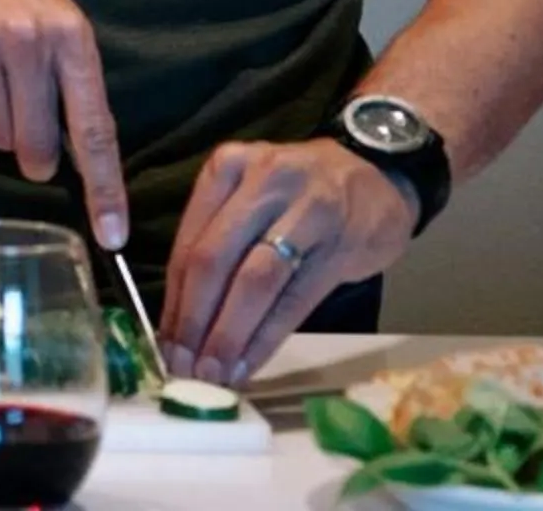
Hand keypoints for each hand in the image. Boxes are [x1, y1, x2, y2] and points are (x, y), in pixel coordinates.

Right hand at [0, 0, 129, 246]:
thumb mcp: (58, 21)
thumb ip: (70, 82)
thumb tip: (74, 159)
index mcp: (70, 36)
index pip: (93, 127)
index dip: (104, 187)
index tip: (112, 234)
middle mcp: (25, 43)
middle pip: (35, 141)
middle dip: (33, 153)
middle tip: (29, 144)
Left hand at [160, 139, 412, 387]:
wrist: (380, 177)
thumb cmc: (300, 195)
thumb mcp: (250, 196)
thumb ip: (216, 239)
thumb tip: (182, 315)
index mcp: (226, 168)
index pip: (188, 243)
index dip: (172, 300)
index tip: (162, 344)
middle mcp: (261, 183)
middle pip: (214, 261)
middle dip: (194, 321)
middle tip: (183, 366)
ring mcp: (305, 212)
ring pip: (254, 282)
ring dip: (229, 334)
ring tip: (214, 373)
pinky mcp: (340, 246)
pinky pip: (295, 300)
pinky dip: (268, 337)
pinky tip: (251, 363)